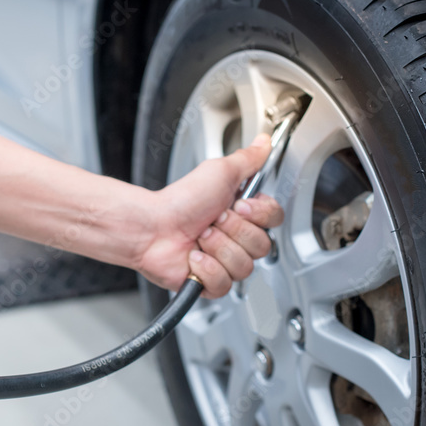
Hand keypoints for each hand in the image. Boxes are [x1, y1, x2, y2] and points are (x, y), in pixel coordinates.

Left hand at [136, 134, 284, 298]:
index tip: (238, 204)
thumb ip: (248, 159)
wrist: (152, 228)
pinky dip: (206, 269)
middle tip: (213, 220)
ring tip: (200, 238)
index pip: (274, 219)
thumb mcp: (219, 172)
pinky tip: (194, 257)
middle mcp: (236, 238)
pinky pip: (224, 284)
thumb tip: (264, 142)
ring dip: (218, 248)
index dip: (258, 215)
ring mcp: (224, 262)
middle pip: (262, 245)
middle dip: (233, 231)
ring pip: (244, 266)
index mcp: (243, 213)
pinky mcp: (211, 283)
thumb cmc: (180, 201)